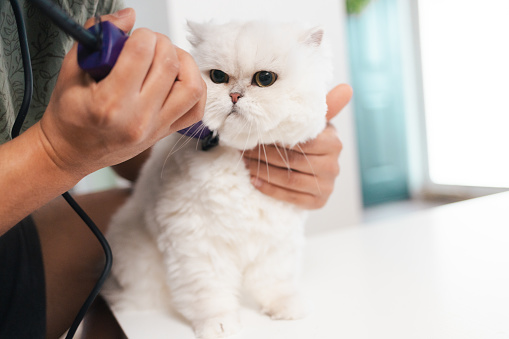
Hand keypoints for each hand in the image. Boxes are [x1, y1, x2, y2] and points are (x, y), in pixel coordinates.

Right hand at [37, 8, 205, 178]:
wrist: (72, 152)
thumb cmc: (69, 116)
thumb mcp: (70, 71)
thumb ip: (97, 38)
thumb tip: (127, 17)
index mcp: (110, 103)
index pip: (142, 54)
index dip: (142, 35)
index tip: (135, 35)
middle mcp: (138, 118)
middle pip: (169, 65)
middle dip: (161, 42)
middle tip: (147, 44)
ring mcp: (155, 128)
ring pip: (191, 86)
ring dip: (183, 63)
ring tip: (165, 58)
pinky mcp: (165, 133)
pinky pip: (196, 108)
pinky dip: (194, 88)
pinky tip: (178, 78)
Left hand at [243, 84, 352, 208]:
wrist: (313, 168)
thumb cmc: (310, 139)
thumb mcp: (314, 123)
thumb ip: (324, 105)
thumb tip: (347, 88)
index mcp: (333, 142)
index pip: (299, 142)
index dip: (274, 139)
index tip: (254, 134)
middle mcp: (333, 166)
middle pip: (291, 161)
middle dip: (263, 154)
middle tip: (243, 148)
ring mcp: (327, 186)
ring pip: (288, 179)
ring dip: (262, 171)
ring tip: (245, 162)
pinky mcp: (319, 202)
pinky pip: (290, 197)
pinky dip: (269, 189)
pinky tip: (254, 181)